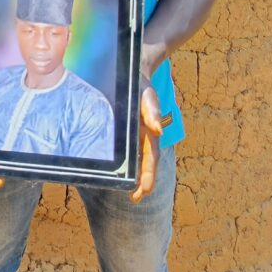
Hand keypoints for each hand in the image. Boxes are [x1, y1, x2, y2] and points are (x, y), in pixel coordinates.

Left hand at [130, 77, 162, 203]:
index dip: (148, 177)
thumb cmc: (141, 87)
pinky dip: (122, 162)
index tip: (143, 192)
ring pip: (134, 159)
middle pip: (144, 163)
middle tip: (135, 198)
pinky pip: (123, 150)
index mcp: (149, 133)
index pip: (150, 159)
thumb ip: (152, 111)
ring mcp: (133, 135)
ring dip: (133, 175)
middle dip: (142, 182)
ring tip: (129, 192)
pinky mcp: (123, 131)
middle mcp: (142, 137)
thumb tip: (157, 131)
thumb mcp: (147, 96)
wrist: (133, 73)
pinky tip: (114, 170)